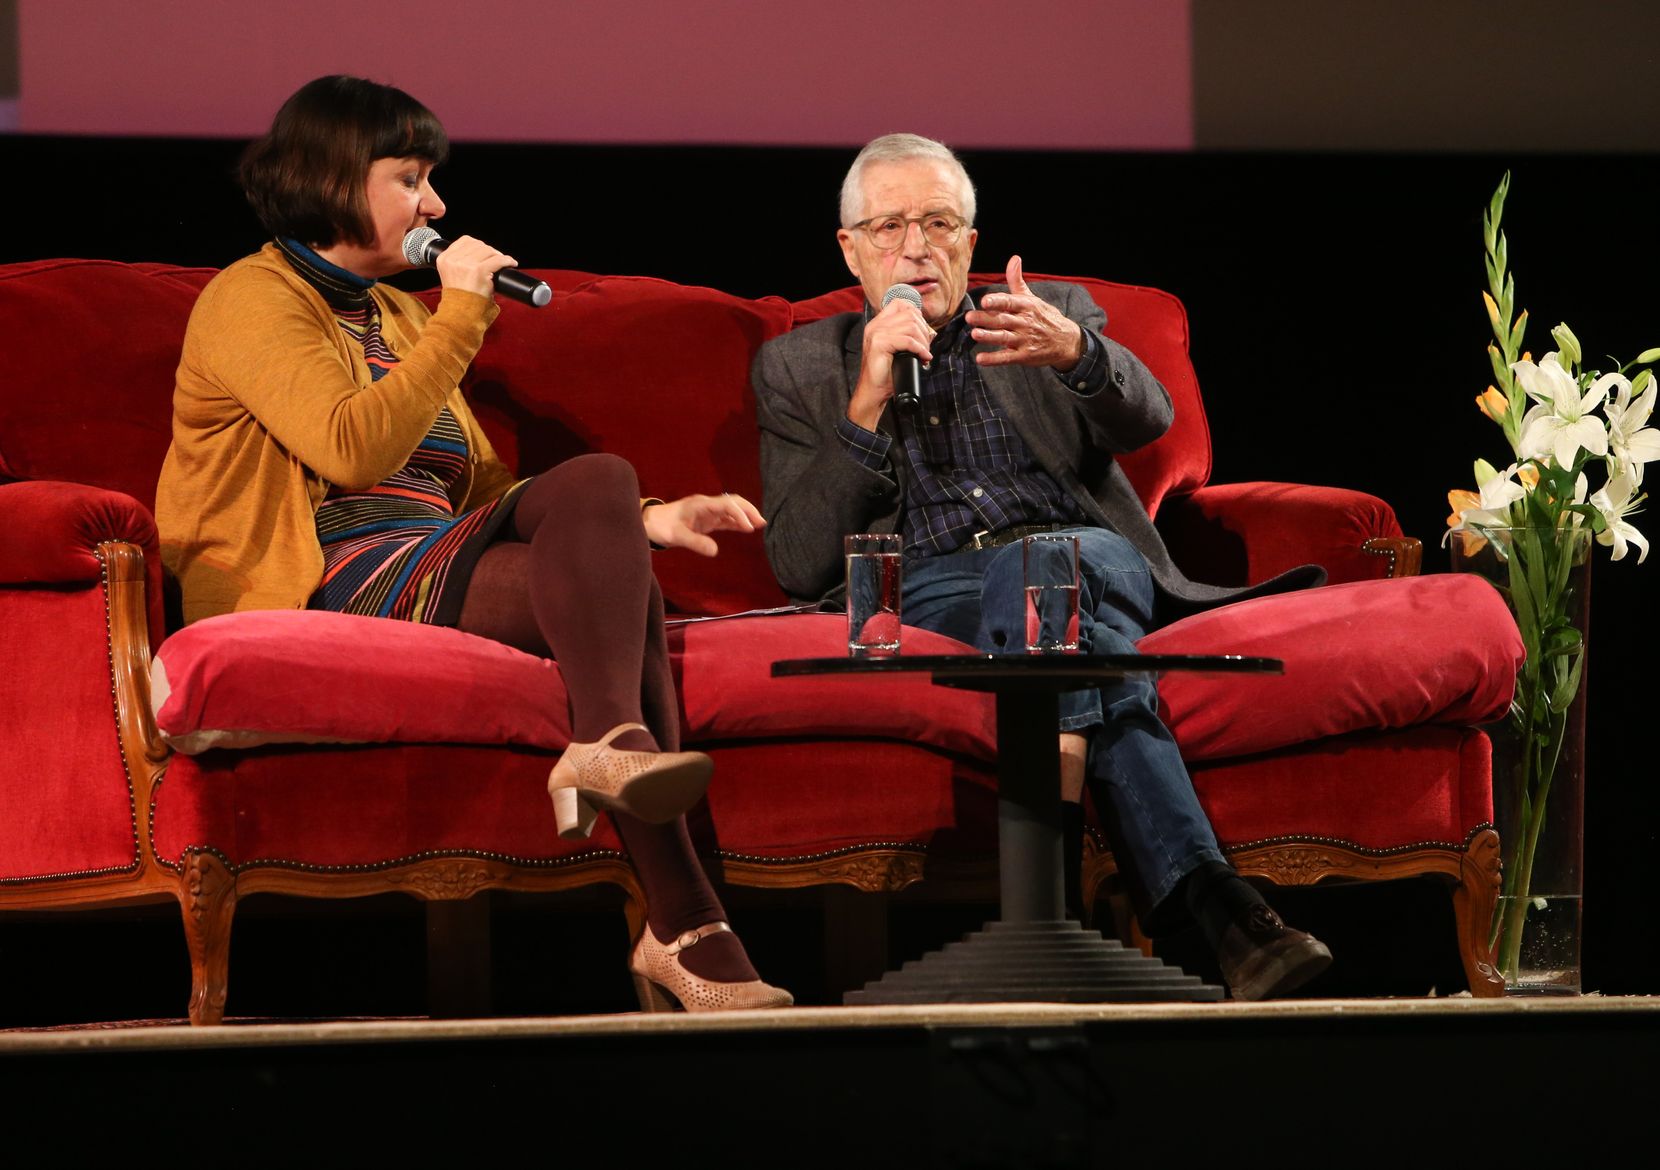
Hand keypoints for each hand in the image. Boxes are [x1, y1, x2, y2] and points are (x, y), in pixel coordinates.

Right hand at [434, 235, 517, 298]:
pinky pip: (498, 260)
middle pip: (478, 244)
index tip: (485, 252)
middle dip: (489, 251)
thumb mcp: (451, 275)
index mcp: (444, 258)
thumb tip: (481, 250)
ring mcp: (465, 265)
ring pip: (488, 250)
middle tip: (496, 260)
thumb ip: (459, 262)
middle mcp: (453, 260)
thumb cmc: (460, 298)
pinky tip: (511, 263)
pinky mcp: (479, 271)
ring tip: (501, 263)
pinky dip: (507, 261)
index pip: (465, 240)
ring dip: (498, 256)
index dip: (478, 245)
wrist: (461, 314)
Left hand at [642, 492, 765, 556]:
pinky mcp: (706, 520)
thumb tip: (715, 551)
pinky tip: (746, 529)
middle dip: (748, 510)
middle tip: (761, 522)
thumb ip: (696, 543)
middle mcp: (707, 505)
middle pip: (733, 502)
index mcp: (701, 505)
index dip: (739, 514)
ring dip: (745, 516)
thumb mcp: (677, 536)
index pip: (726, 504)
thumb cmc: (661, 526)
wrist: (649, 523)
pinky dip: (736, 523)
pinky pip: (725, 519)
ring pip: (731, 510)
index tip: (748, 528)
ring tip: (759, 525)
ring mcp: (707, 512)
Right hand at [848, 296, 934, 430]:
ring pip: (910, 326)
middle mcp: (875, 326)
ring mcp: (876, 334)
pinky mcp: (879, 344)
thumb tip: (930, 332)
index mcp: (878, 324)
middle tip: (926, 348)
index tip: (923, 333)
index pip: (901, 304)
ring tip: (924, 354)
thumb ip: (908, 336)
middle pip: (909, 314)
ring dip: (923, 341)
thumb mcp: (899, 349)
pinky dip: (920, 349)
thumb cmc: (887, 373)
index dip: (917, 315)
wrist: (874, 392)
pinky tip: (923, 358)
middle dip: (924, 330)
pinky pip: (907, 340)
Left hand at [965, 255, 1084, 370]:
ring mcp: (1024, 340)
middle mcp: (1025, 323)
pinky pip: (1007, 358)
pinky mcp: (1024, 356)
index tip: (985, 301)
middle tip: (970, 317)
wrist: (1066, 342)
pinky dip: (993, 359)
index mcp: (1026, 306)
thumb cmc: (1045, 317)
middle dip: (986, 319)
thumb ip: (1017, 281)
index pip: (1010, 302)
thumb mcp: (1032, 298)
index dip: (997, 301)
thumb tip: (1014, 259)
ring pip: (1004, 338)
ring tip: (974, 334)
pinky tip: (980, 359)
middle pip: (1003, 320)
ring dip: (989, 337)